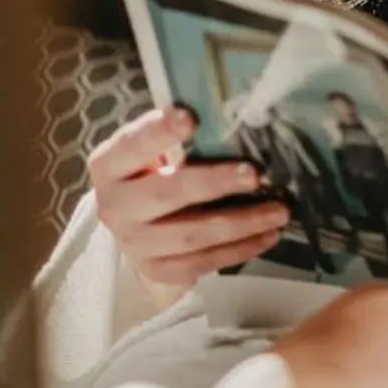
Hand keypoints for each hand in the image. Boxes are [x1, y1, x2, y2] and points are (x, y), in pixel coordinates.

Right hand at [88, 108, 291, 294]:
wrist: (134, 226)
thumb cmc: (151, 173)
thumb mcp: (152, 150)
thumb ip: (177, 136)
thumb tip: (234, 118)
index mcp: (108, 165)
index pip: (131, 145)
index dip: (158, 132)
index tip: (190, 117)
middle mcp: (114, 206)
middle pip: (166, 194)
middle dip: (214, 183)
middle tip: (254, 174)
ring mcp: (134, 244)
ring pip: (191, 235)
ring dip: (241, 222)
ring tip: (279, 210)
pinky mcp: (158, 270)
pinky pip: (203, 262)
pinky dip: (240, 248)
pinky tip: (268, 235)